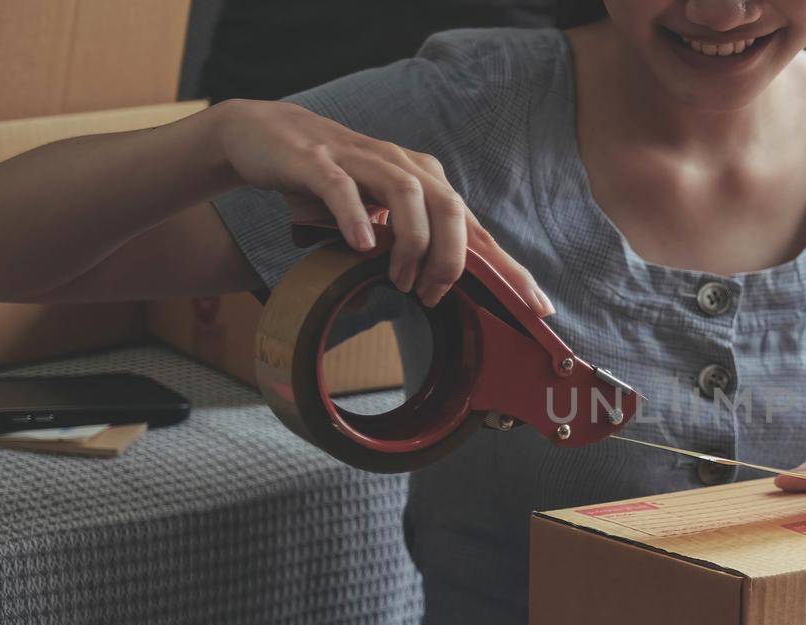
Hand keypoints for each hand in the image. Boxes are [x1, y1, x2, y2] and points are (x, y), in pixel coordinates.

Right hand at [211, 99, 552, 312]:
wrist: (268, 137)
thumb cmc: (335, 182)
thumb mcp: (379, 216)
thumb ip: (408, 245)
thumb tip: (432, 291)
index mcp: (426, 182)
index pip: (476, 229)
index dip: (509, 268)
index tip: (537, 306)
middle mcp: (404, 166)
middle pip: (450, 208)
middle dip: (451, 259)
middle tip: (432, 295)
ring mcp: (361, 160)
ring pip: (407, 195)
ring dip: (411, 245)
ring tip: (402, 282)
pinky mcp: (318, 161)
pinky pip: (343, 188)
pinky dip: (356, 216)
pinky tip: (361, 245)